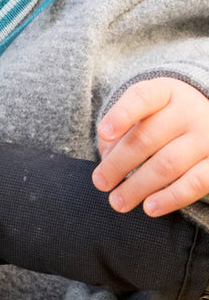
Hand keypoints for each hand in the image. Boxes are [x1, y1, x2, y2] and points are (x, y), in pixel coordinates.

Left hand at [93, 77, 208, 215]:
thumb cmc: (160, 120)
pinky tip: (150, 207)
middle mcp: (188, 110)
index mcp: (164, 93)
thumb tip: (109, 160)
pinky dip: (171, 197)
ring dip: (138, 187)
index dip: (121, 115)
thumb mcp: (141, 116)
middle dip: (117, 165)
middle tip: (101, 183)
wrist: (207, 117)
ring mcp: (207, 134)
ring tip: (117, 202)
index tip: (103, 133)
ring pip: (168, 164)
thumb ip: (121, 133)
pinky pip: (196, 182)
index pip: (141, 99)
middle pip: (146, 139)